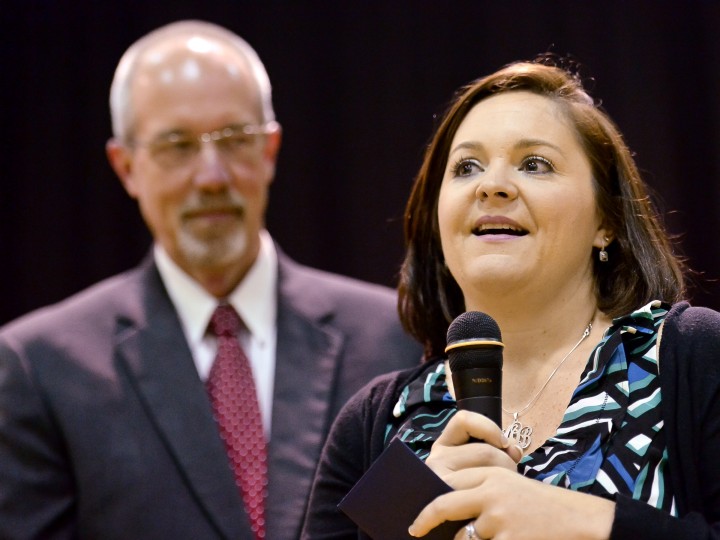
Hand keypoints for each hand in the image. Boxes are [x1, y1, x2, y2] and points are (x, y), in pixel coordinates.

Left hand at [410, 411, 613, 538]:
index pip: (449, 483)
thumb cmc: (540, 506)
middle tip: (415, 529)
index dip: (431, 498)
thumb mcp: (510, 487)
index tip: (418, 513)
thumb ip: (480, 490)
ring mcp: (499, 518)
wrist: (579, 521)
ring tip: (494, 534)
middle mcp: (492, 492)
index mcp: (493, 474)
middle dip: (426, 518)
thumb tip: (445, 507)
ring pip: (463, 535)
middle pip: (444, 505)